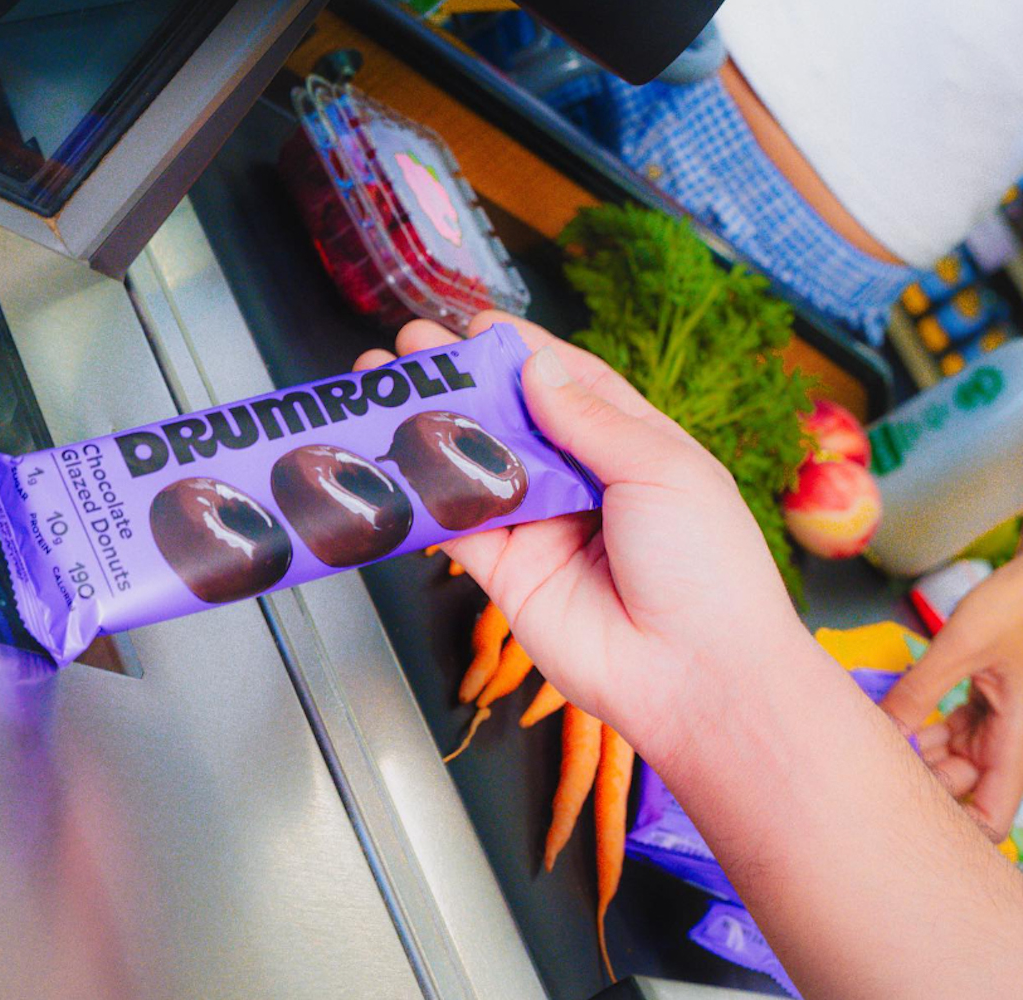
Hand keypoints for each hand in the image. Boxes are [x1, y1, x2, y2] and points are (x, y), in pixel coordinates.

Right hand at [356, 311, 820, 763]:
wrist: (697, 676)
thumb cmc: (707, 567)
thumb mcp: (662, 469)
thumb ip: (590, 419)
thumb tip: (536, 367)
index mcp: (632, 446)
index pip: (568, 384)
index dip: (521, 352)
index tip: (474, 326)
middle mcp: (581, 483)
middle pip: (508, 420)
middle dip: (460, 382)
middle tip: (409, 347)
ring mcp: (540, 527)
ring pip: (472, 467)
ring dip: (427, 429)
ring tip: (379, 389)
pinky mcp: (506, 573)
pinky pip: (455, 526)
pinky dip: (421, 496)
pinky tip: (388, 461)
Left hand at [883, 556, 1022, 840]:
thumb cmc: (1018, 605)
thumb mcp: (961, 646)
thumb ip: (920, 690)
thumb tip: (882, 731)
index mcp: (1021, 742)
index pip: (992, 819)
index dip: (952, 825)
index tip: (902, 801)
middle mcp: (1016, 741)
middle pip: (966, 789)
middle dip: (923, 781)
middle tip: (875, 759)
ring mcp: (1004, 724)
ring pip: (957, 761)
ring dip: (920, 753)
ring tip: (882, 733)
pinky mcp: (993, 703)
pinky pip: (958, 732)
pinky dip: (929, 729)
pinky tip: (899, 716)